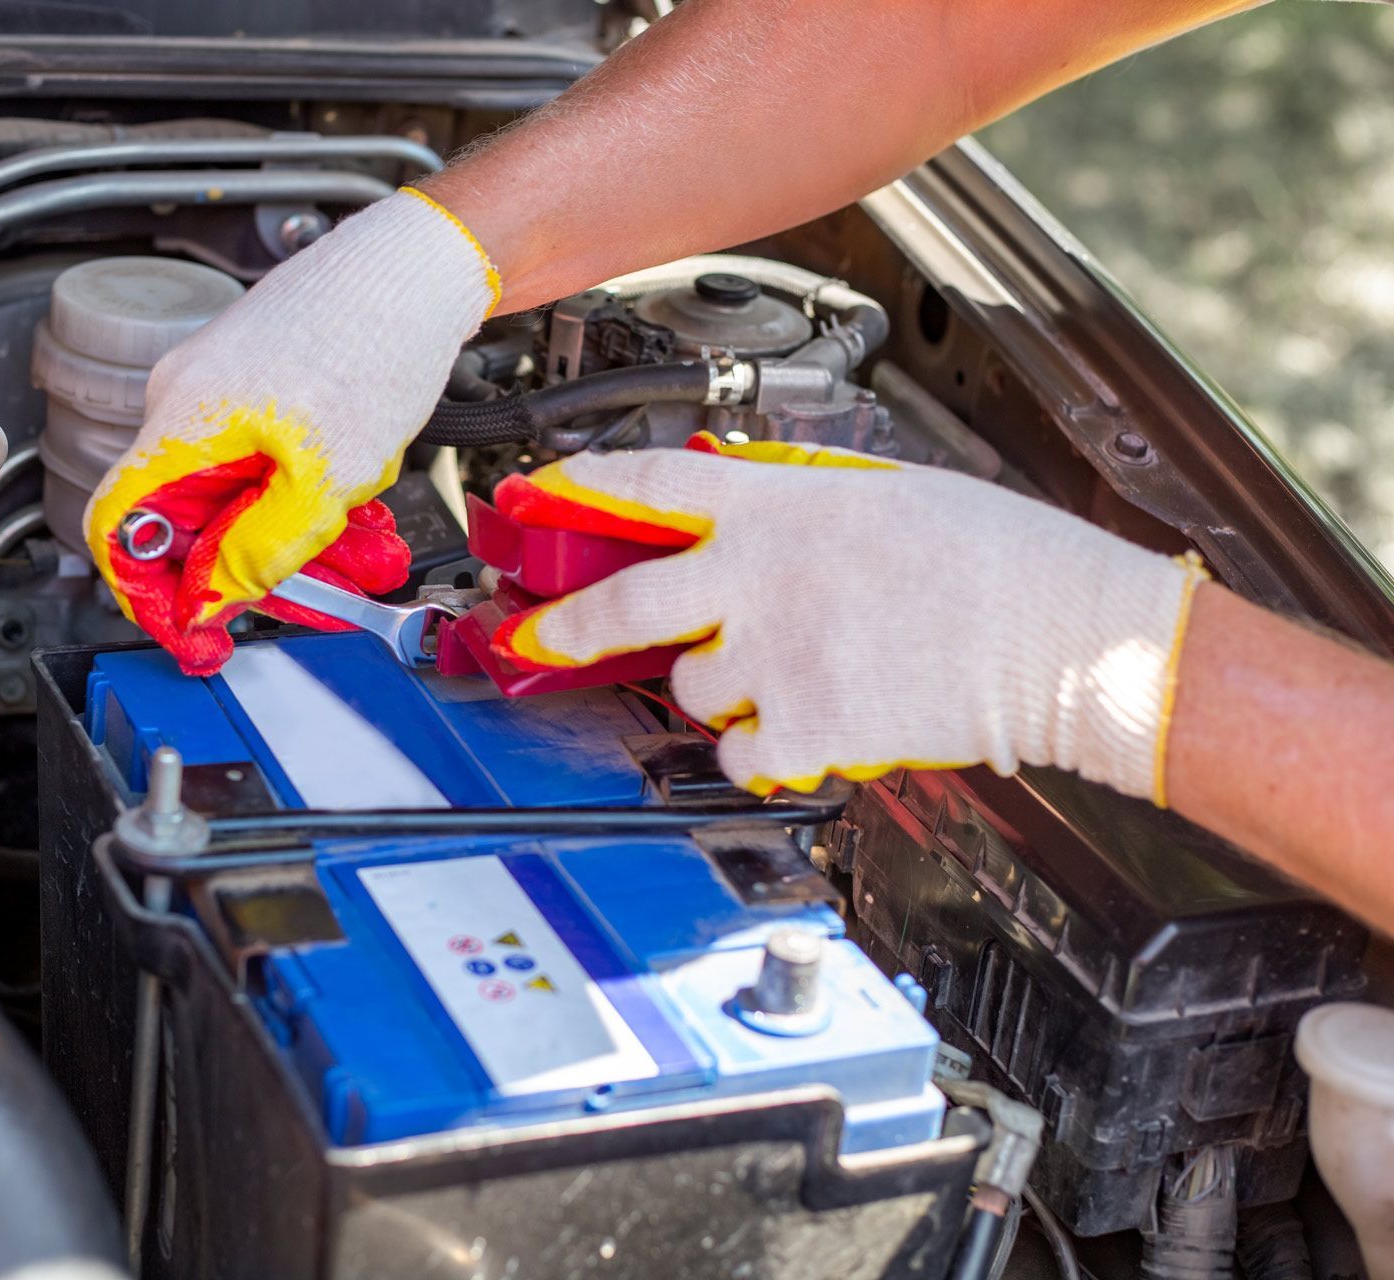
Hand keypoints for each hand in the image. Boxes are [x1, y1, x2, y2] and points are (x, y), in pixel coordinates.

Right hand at [85, 188, 499, 673]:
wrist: (422, 264)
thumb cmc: (375, 336)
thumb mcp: (326, 476)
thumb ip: (259, 548)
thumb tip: (212, 598)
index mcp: (182, 419)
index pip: (115, 526)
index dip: (144, 593)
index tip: (189, 631)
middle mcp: (187, 400)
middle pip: (187, 518)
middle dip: (249, 570)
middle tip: (304, 601)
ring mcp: (226, 390)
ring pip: (240, 494)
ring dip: (297, 537)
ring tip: (361, 551)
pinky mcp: (264, 384)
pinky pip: (268, 462)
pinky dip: (311, 496)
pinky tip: (362, 507)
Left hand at [492, 436, 1207, 800]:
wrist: (1063, 636)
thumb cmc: (997, 560)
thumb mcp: (884, 495)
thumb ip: (798, 505)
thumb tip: (746, 513)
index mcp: (783, 504)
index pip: (653, 483)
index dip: (581, 487)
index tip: (537, 493)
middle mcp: (760, 577)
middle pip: (626, 600)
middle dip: (563, 624)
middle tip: (531, 634)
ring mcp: (776, 656)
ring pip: (692, 684)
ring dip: (718, 685)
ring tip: (786, 672)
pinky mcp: (805, 725)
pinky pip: (742, 751)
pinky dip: (761, 748)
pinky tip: (805, 724)